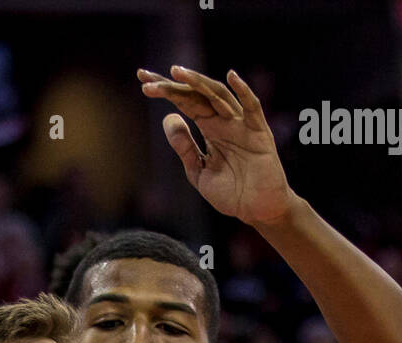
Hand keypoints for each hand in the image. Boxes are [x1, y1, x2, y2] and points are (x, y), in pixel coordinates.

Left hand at [138, 66, 293, 225]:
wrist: (256, 211)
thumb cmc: (231, 193)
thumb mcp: (198, 172)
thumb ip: (185, 147)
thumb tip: (167, 117)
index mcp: (209, 128)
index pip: (185, 102)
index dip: (165, 90)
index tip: (142, 81)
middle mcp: (224, 121)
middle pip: (197, 94)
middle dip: (173, 85)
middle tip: (146, 77)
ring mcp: (241, 124)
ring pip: (219, 96)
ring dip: (198, 83)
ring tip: (177, 73)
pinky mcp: (259, 133)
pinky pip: (252, 108)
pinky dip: (244, 91)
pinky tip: (231, 77)